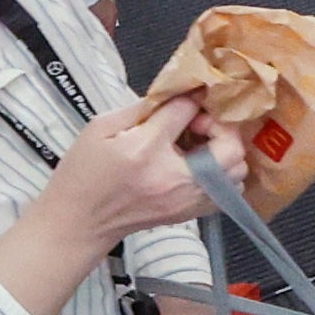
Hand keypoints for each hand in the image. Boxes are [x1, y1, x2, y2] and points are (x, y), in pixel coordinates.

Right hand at [29, 90, 212, 261]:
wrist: (77, 221)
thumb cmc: (84, 173)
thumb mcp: (102, 127)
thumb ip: (143, 108)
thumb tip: (177, 95)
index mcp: (146, 150)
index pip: (187, 110)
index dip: (192, 96)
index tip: (190, 93)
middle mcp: (174, 179)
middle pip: (230, 147)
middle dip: (221, 127)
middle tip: (197, 123)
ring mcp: (186, 201)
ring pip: (236, 172)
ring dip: (226, 151)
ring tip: (200, 145)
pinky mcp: (189, 214)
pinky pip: (227, 191)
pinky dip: (223, 173)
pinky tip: (199, 164)